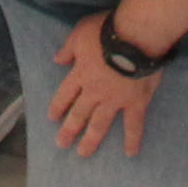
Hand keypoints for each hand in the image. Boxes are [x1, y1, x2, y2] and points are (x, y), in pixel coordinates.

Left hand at [47, 15, 155, 155]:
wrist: (135, 37)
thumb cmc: (106, 31)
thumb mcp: (79, 33)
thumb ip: (68, 49)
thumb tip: (57, 60)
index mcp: (81, 74)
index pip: (65, 93)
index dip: (58, 106)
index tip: (52, 118)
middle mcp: (94, 92)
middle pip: (79, 113)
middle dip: (69, 129)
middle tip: (61, 144)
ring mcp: (115, 100)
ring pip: (100, 124)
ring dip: (91, 140)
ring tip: (83, 154)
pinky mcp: (135, 103)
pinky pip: (133, 124)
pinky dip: (132, 139)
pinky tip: (130, 153)